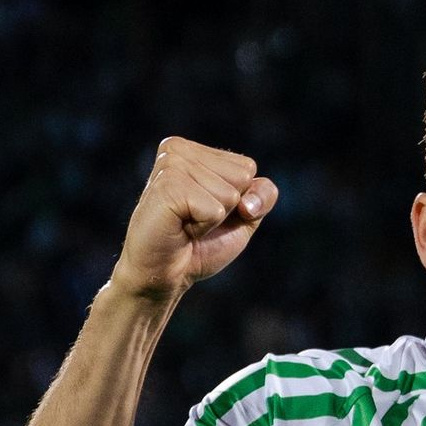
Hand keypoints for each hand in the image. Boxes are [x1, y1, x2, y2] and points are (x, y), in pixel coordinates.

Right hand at [110, 137, 278, 300]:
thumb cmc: (199, 246)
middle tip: (194, 221)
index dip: (239, 202)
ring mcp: (171, 165)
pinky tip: (179, 228)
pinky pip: (215, 210)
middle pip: (242, 177)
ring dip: (213, 221)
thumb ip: (263, 195)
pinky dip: (204, 229)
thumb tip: (248, 202)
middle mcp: (178, 150)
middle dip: (227, 210)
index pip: (248, 168)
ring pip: (230, 194)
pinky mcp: (168, 186)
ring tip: (185, 224)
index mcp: (192, 150)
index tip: (205, 212)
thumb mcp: (243, 218)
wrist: (163, 275)